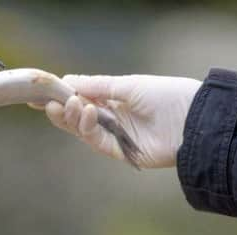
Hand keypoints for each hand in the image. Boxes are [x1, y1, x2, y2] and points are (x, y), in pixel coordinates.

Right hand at [44, 74, 201, 167]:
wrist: (194, 121)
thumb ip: (98, 86)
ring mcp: (113, 135)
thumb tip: (68, 81)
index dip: (62, 96)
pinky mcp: (118, 151)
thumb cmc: (167, 96)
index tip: (41, 93)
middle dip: (61, 109)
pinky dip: (86, 126)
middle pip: (76, 116)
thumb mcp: (129, 85)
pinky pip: (94, 139)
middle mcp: (111, 117)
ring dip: (71, 116)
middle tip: (46, 102)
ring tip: (68, 104)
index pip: (82, 97)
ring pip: (81, 129)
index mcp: (115, 98)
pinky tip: (86, 111)